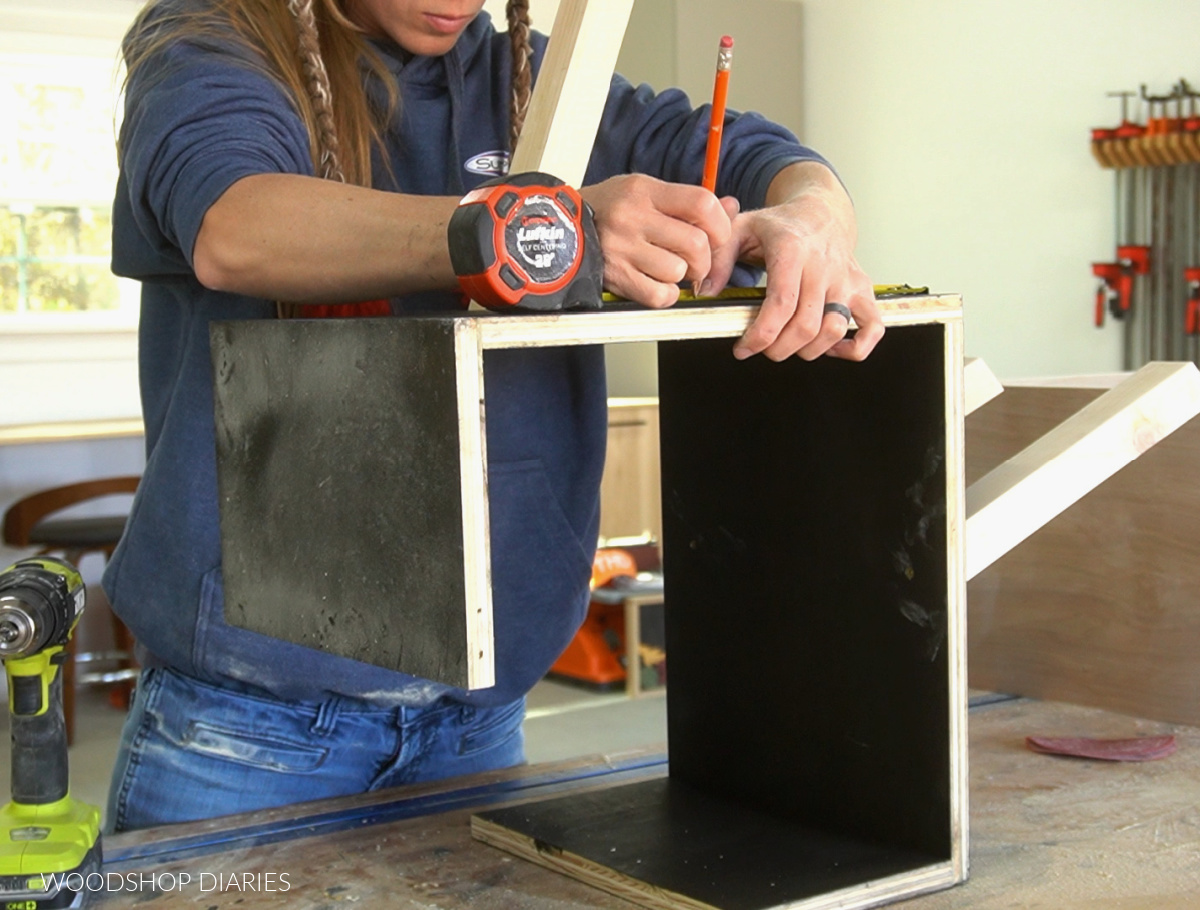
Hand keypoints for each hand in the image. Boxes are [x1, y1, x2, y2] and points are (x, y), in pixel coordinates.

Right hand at [580, 175, 736, 307]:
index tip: (717, 234)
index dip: (720, 224)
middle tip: (695, 260)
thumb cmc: (605, 211)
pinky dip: (665, 294)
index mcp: (644, 191)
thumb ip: (687, 202)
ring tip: (667, 268)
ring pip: (678, 271)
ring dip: (681, 276)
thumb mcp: (644, 192)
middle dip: (704, 258)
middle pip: (696, 243)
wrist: (559, 230)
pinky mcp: (615, 277)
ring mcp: (622, 249)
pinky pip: (659, 295)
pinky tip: (655, 282)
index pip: (701, 203)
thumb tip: (731, 207)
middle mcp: (633, 218)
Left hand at [703, 162, 883, 361]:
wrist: (820, 211)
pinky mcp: (863, 290)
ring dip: (807, 351)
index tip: (743, 347)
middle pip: (806, 325)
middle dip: (778, 348)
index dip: (761, 335)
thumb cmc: (780, 225)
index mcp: (793, 250)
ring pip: (834, 330)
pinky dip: (855, 347)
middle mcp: (824, 266)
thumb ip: (718, 258)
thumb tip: (705, 291)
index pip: (781, 304)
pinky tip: (831, 349)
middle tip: (761, 348)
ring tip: (787, 345)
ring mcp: (847, 280)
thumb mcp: (740, 229)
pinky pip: (872, 327)